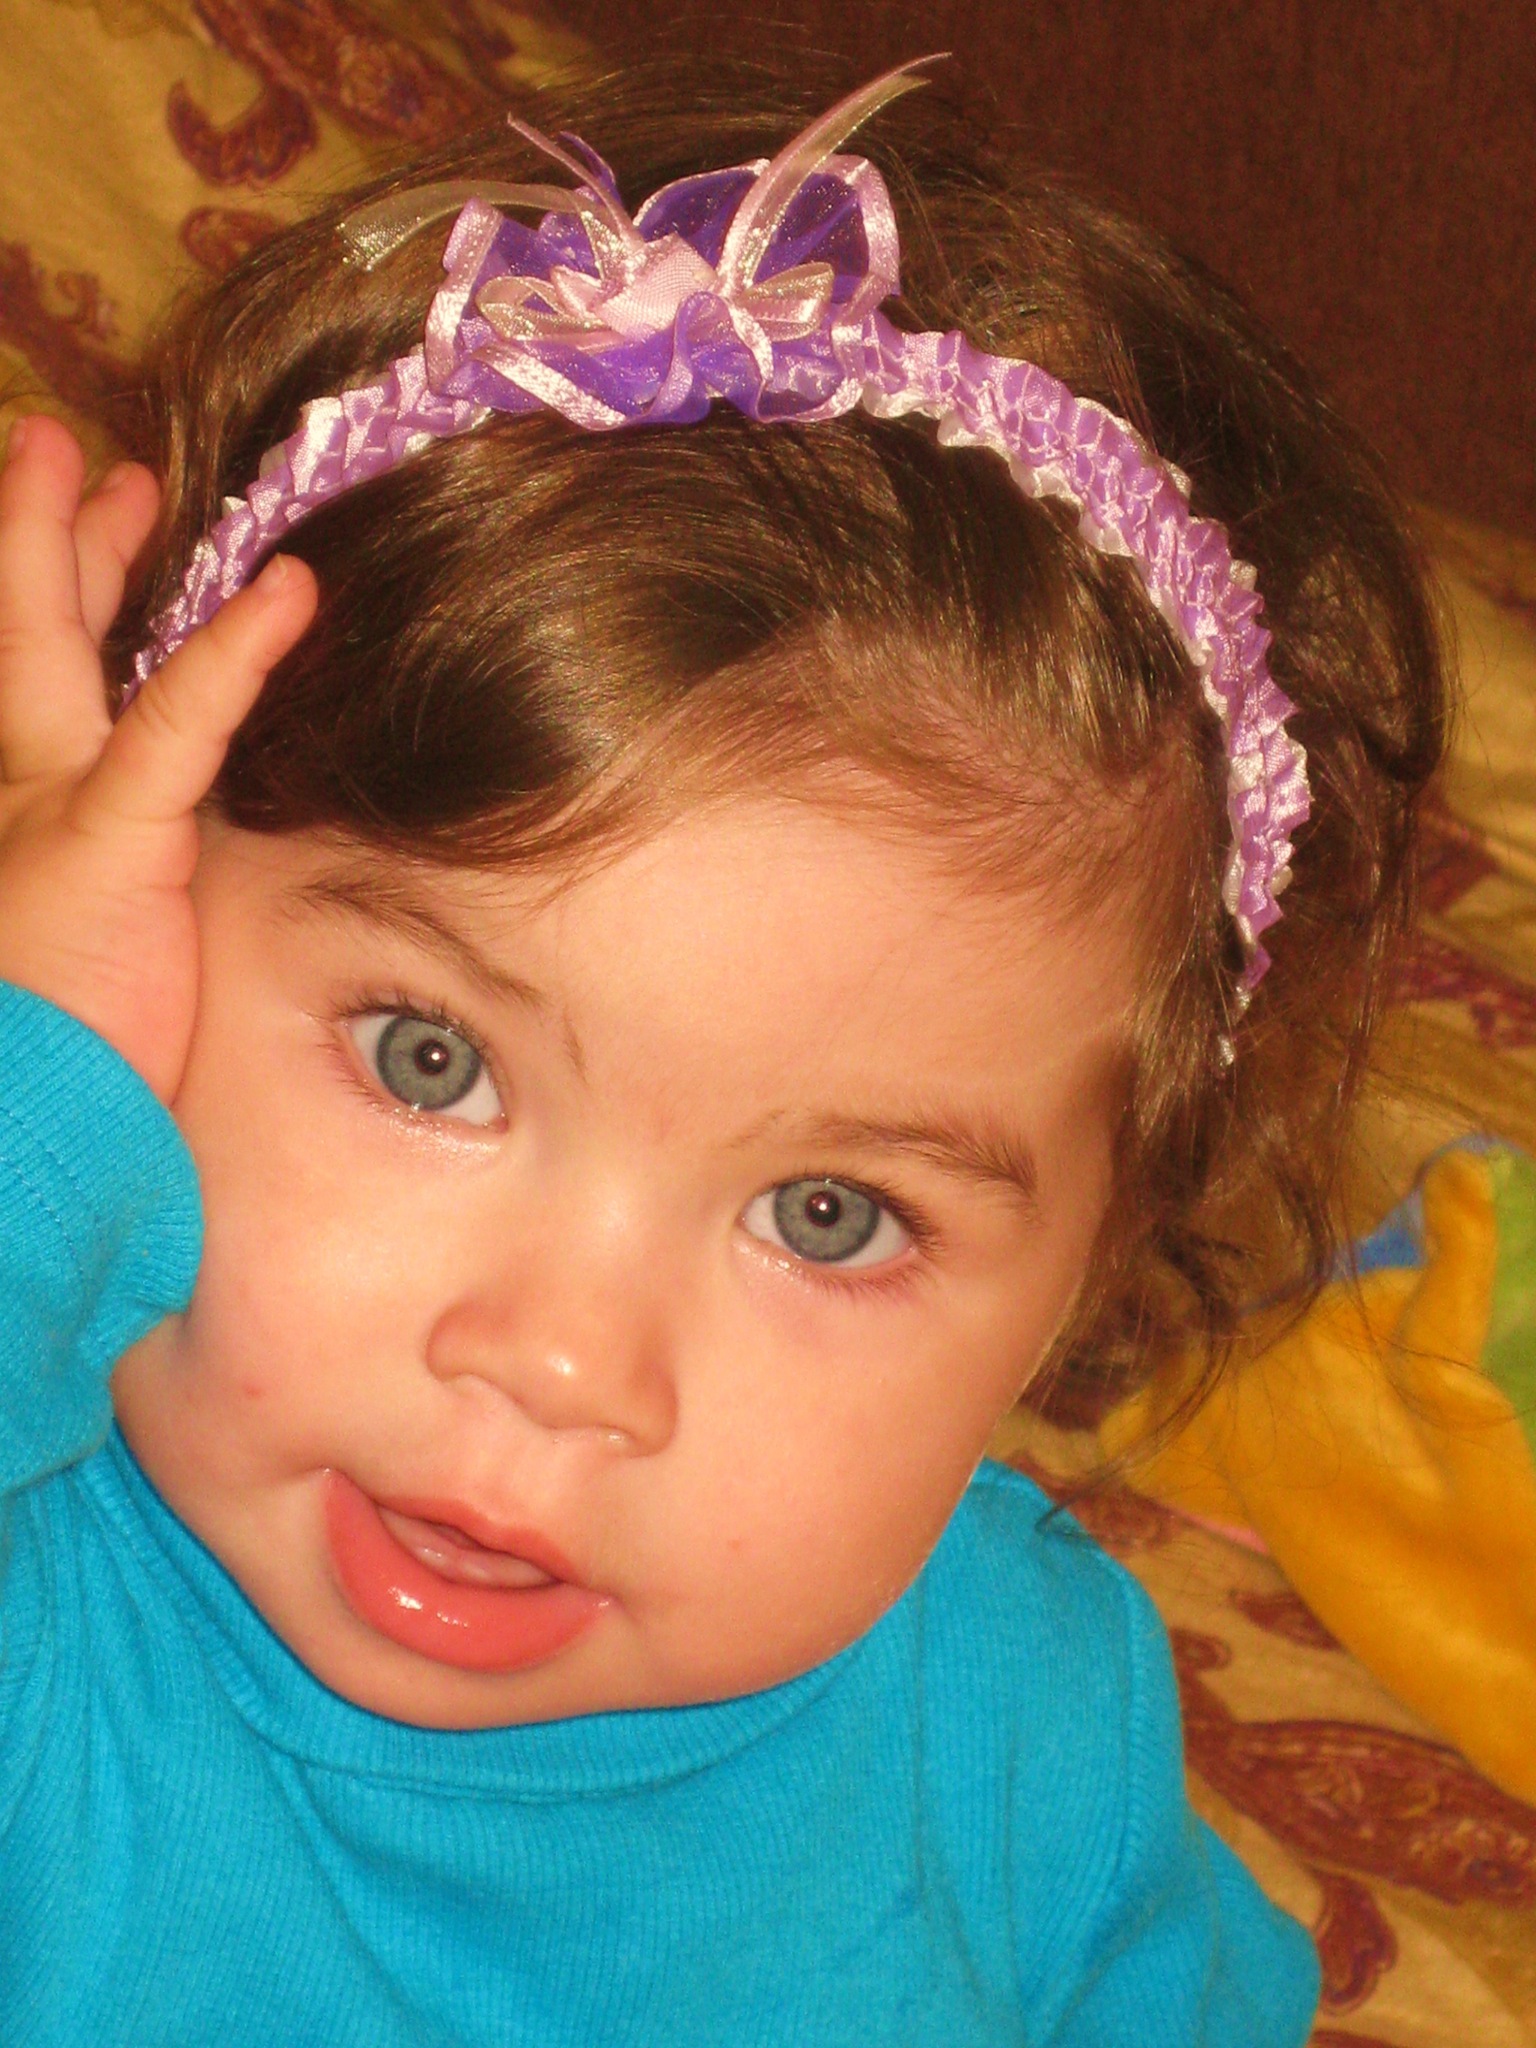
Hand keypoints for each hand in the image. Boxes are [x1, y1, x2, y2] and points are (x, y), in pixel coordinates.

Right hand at [0, 415, 316, 1101]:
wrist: (27, 1127)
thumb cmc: (73, 1058)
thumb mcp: (112, 950)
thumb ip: (144, 887)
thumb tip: (186, 873)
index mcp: (25, 819)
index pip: (37, 683)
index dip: (59, 595)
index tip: (96, 527)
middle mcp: (16, 796)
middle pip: (22, 639)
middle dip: (38, 539)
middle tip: (63, 450)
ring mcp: (48, 809)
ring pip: (57, 651)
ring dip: (83, 552)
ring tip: (115, 471)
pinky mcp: (107, 843)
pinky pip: (178, 726)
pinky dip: (236, 655)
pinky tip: (288, 592)